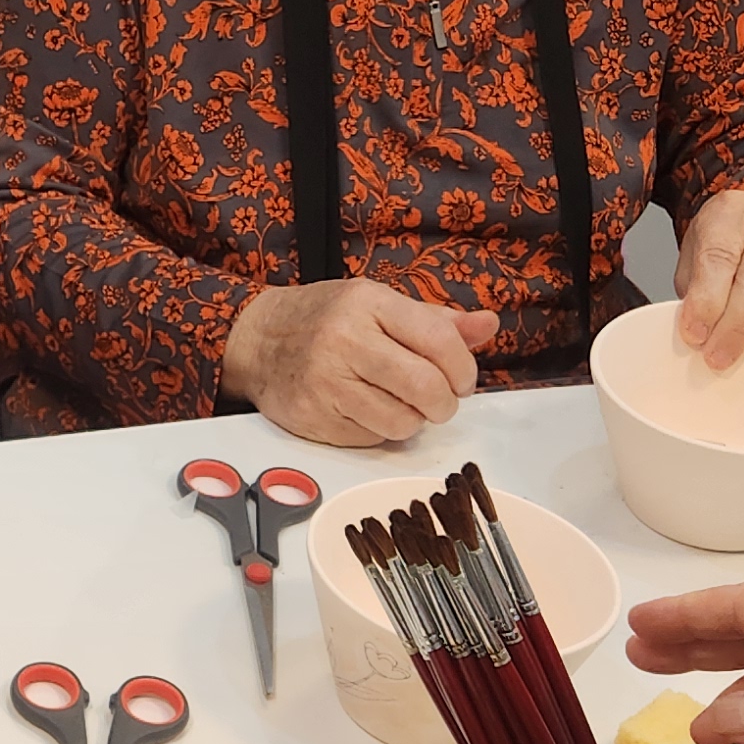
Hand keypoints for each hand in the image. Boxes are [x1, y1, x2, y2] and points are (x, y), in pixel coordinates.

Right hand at [219, 278, 497, 444]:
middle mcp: (345, 339)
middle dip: (446, 403)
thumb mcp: (378, 305)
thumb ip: (436, 321)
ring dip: (414, 421)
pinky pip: (370, 439)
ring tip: (403, 406)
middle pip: (425, 387)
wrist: (256, 340)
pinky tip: (368, 411)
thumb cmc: (325, 319)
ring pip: (401, 421)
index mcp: (368, 303)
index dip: (463, 369)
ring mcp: (325, 381)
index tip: (462, 379)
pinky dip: (380, 432)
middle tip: (440, 402)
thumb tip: (488, 326)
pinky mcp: (312, 416)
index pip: (439, 341)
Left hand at [672, 190, 743, 370]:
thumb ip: (694, 291)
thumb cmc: (727, 244)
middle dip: (738, 326)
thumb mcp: (696, 255)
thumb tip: (698, 336)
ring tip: (739, 353)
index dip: (707, 300)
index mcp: (733, 211)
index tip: (695, 334)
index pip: (720, 255)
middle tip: (718, 356)